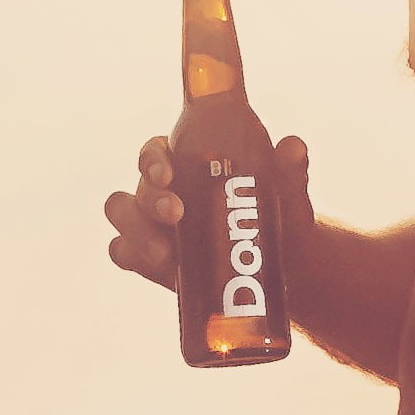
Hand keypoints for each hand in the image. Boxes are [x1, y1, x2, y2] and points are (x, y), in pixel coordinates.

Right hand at [104, 134, 308, 297]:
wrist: (280, 266)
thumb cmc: (278, 217)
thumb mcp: (287, 195)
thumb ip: (289, 171)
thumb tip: (293, 146)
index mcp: (186, 162)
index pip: (156, 151)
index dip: (153, 159)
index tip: (167, 174)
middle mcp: (162, 189)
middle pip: (138, 185)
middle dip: (150, 199)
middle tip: (177, 215)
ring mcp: (151, 224)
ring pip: (123, 216)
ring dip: (136, 231)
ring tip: (167, 255)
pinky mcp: (147, 258)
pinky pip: (122, 252)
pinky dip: (132, 257)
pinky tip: (157, 268)